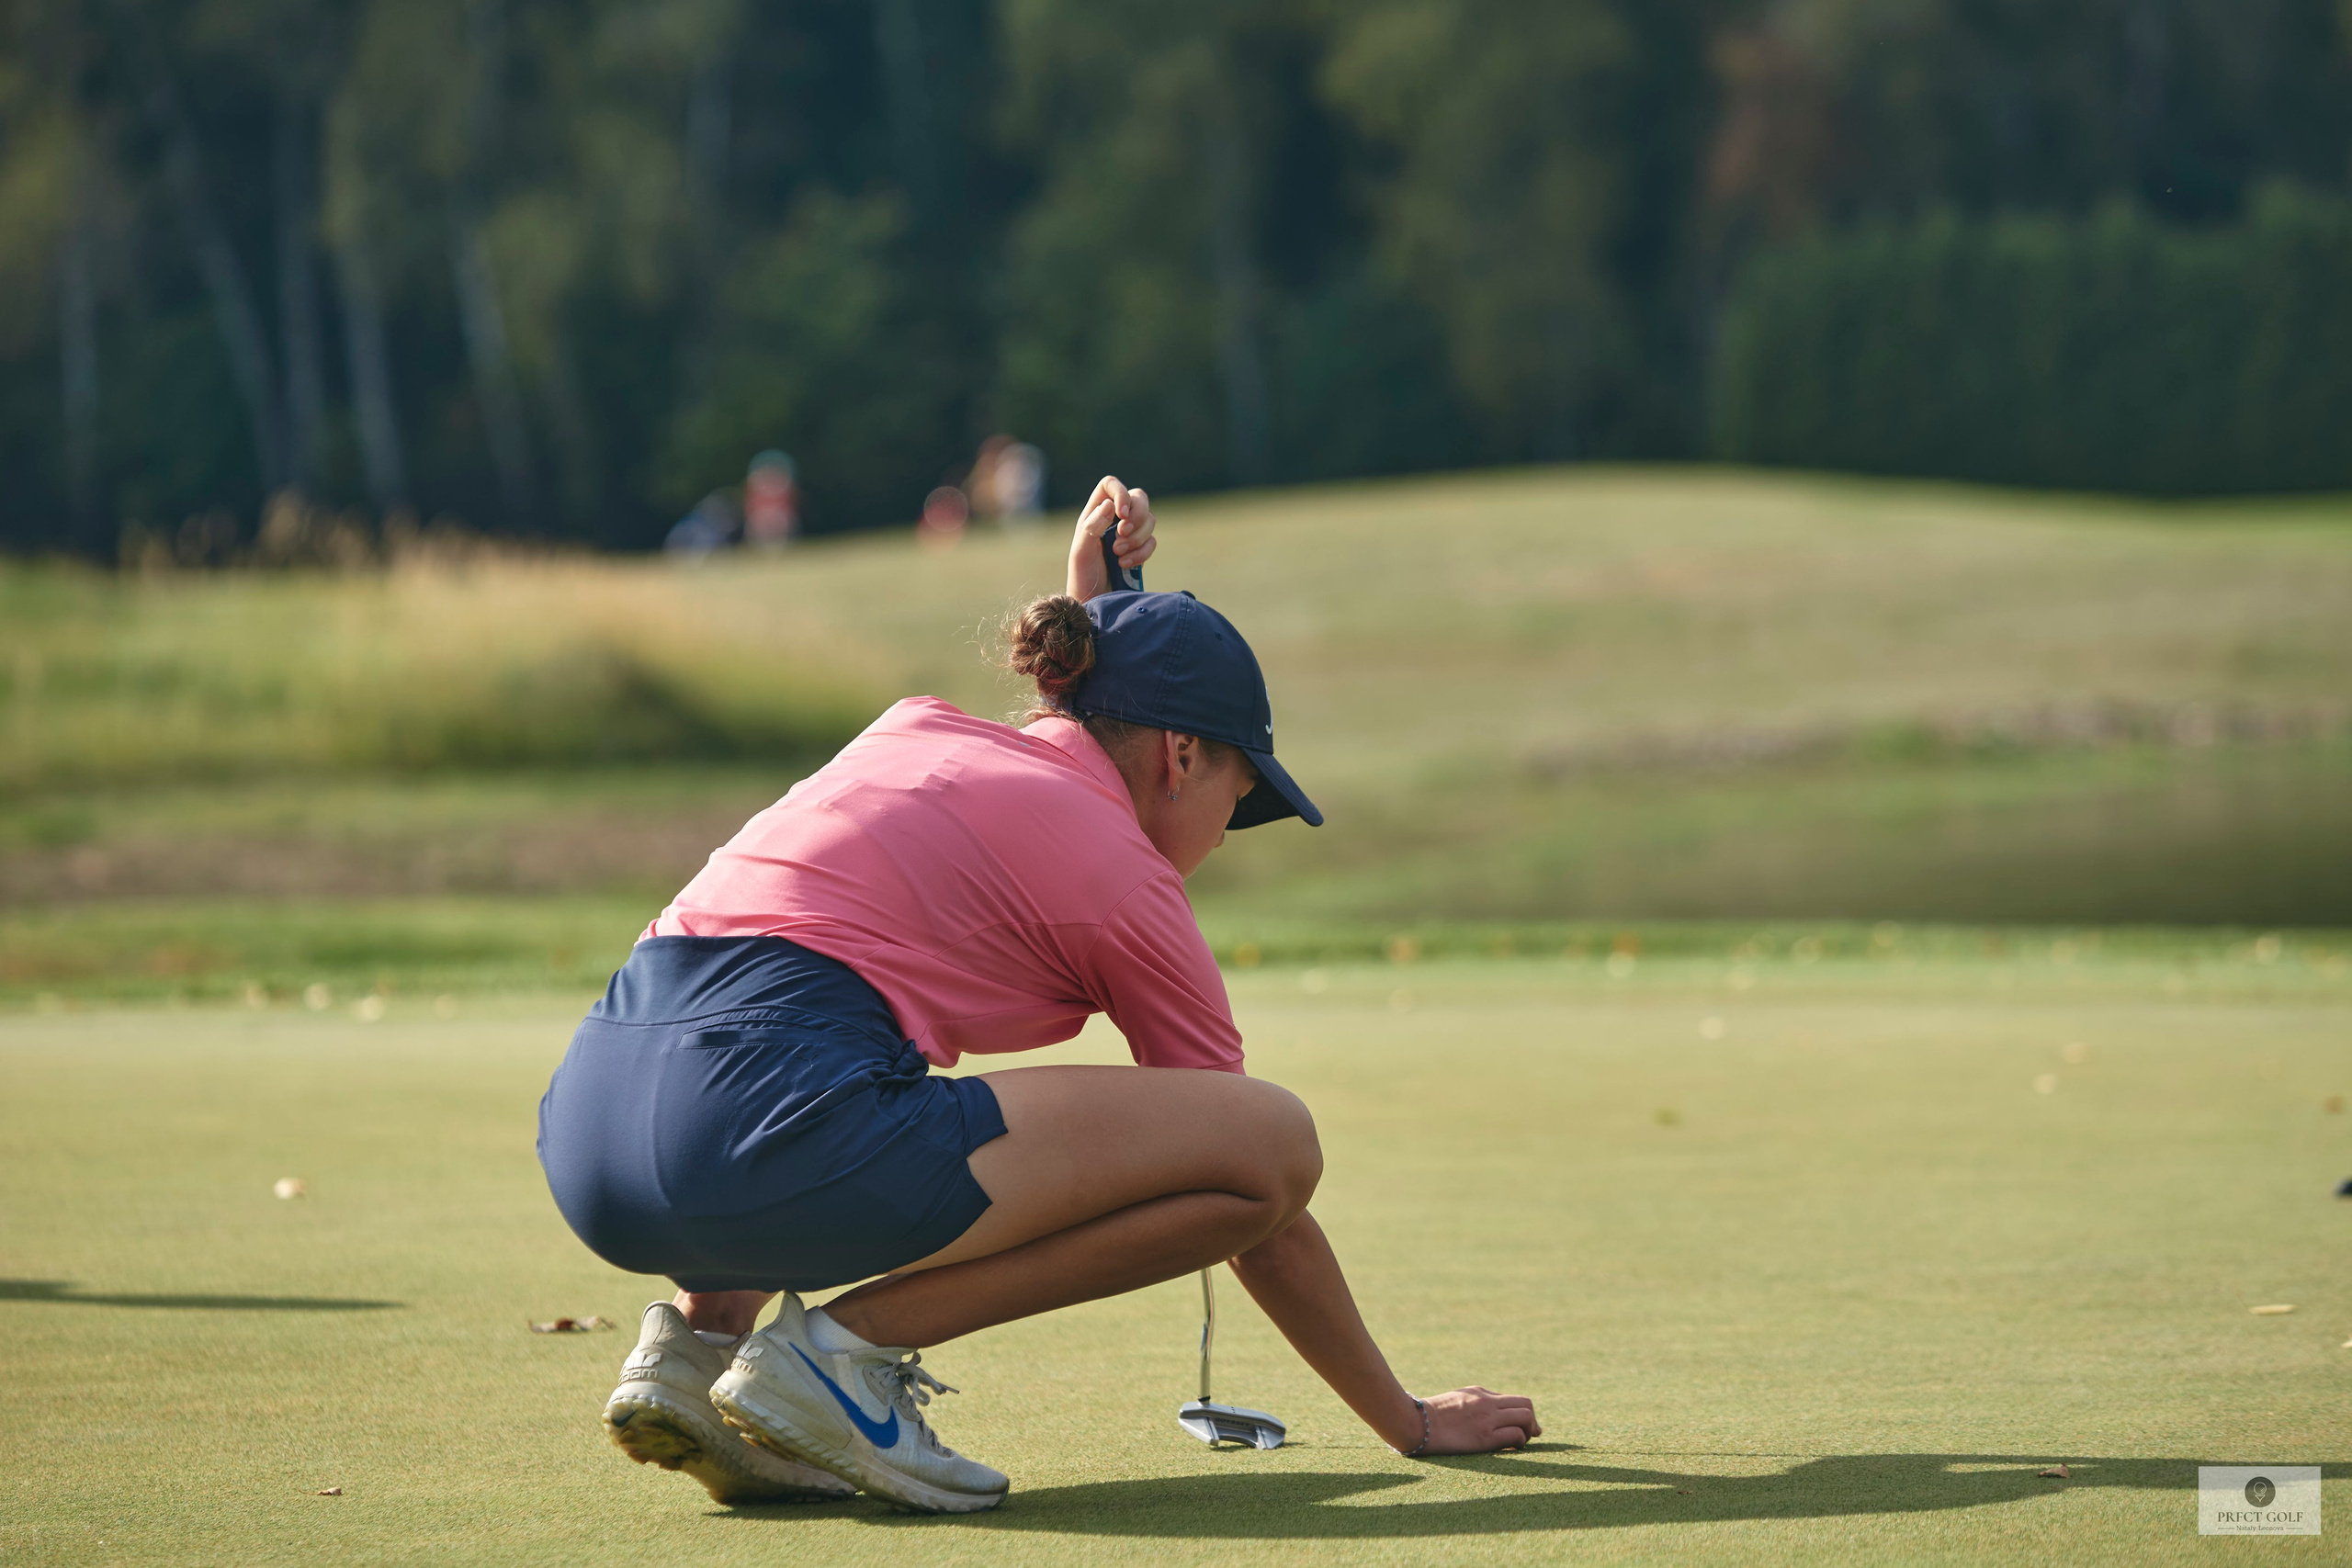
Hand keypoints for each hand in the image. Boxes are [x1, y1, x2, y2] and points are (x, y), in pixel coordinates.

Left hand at [1066, 475, 1155, 599]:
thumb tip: (1109, 505)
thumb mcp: (1081, 553)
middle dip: (1137, 515)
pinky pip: (1152, 542)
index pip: (1110, 485)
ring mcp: (1129, 534)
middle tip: (1122, 534)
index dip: (1121, 492)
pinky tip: (1125, 565)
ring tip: (1118, 555)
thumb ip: (1091, 527)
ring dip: (1137, 537)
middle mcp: (1113, 520)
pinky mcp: (1140, 550)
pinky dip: (1142, 553)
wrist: (1095, 603)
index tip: (1121, 514)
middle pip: (1138, 497)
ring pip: (1149, 519)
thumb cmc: (1082, 578)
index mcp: (1094, 513)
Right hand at [1403, 1386, 1541, 1453]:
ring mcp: (1488, 1419)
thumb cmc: (1434, 1415)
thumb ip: (1477, 1402)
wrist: (1418, 1423)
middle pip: (1526, 1405)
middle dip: (1532, 1421)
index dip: (1524, 1413)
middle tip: (1530, 1434)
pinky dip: (1519, 1442)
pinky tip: (1511, 1449)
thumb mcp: (1458, 1399)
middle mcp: (1488, 1403)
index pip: (1514, 1399)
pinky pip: (1515, 1435)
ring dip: (1528, 1431)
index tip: (1526, 1426)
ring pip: (1525, 1418)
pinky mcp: (1485, 1438)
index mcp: (1481, 1393)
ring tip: (1521, 1442)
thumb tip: (1496, 1410)